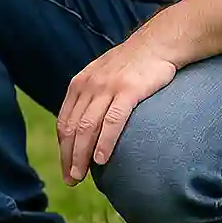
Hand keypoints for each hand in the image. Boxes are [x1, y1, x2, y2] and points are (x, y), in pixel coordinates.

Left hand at [56, 36, 177, 184]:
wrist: (158, 43)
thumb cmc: (133, 64)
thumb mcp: (103, 75)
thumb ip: (92, 97)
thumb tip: (87, 126)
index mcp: (79, 84)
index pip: (64, 122)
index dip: (63, 148)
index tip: (66, 168)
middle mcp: (89, 86)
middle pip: (72, 128)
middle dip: (68, 156)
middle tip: (72, 179)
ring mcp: (107, 88)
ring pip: (87, 127)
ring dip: (81, 154)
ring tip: (81, 175)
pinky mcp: (128, 91)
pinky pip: (112, 121)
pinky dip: (104, 142)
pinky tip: (101, 159)